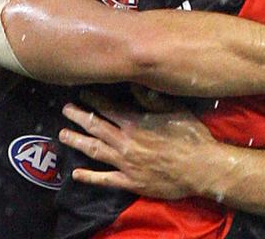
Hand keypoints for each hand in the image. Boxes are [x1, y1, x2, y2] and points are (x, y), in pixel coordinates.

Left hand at [59, 93, 216, 200]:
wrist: (202, 168)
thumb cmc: (192, 137)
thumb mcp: (175, 111)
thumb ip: (152, 99)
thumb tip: (135, 83)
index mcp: (136, 123)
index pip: (108, 108)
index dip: (93, 100)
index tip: (81, 93)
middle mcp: (126, 142)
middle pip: (96, 127)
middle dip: (78, 116)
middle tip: (65, 109)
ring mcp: (126, 163)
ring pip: (95, 150)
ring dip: (77, 141)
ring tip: (62, 135)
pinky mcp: (130, 182)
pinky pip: (105, 179)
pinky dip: (89, 177)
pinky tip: (76, 174)